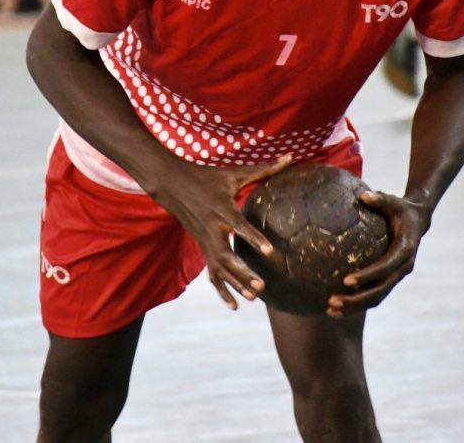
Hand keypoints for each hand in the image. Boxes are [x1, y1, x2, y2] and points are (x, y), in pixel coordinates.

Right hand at [156, 154, 291, 309]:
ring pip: (220, 269)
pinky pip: (212, 275)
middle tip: (262, 286)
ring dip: (236, 284)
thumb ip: (263, 170)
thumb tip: (290, 158)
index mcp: (221, 209)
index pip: (239, 226)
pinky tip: (235, 306)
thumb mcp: (234, 173)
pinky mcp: (203, 250)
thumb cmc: (207, 177)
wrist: (172, 185)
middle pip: (227, 257)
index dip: (253, 238)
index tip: (269, 252)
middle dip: (243, 273)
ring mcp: (205, 242)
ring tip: (255, 297)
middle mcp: (212, 230)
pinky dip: (222, 291)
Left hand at [326, 190, 430, 316]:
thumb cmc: (400, 208)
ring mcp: (396, 277)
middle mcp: (402, 268)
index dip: (367, 276)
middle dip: (356, 300)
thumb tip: (363, 195)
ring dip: (354, 307)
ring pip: (376, 298)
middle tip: (332, 302)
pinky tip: (334, 304)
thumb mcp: (393, 201)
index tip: (346, 281)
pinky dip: (356, 302)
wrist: (418, 222)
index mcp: (404, 251)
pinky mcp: (390, 279)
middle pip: (379, 291)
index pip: (385, 268)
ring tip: (330, 310)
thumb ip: (379, 199)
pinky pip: (373, 294)